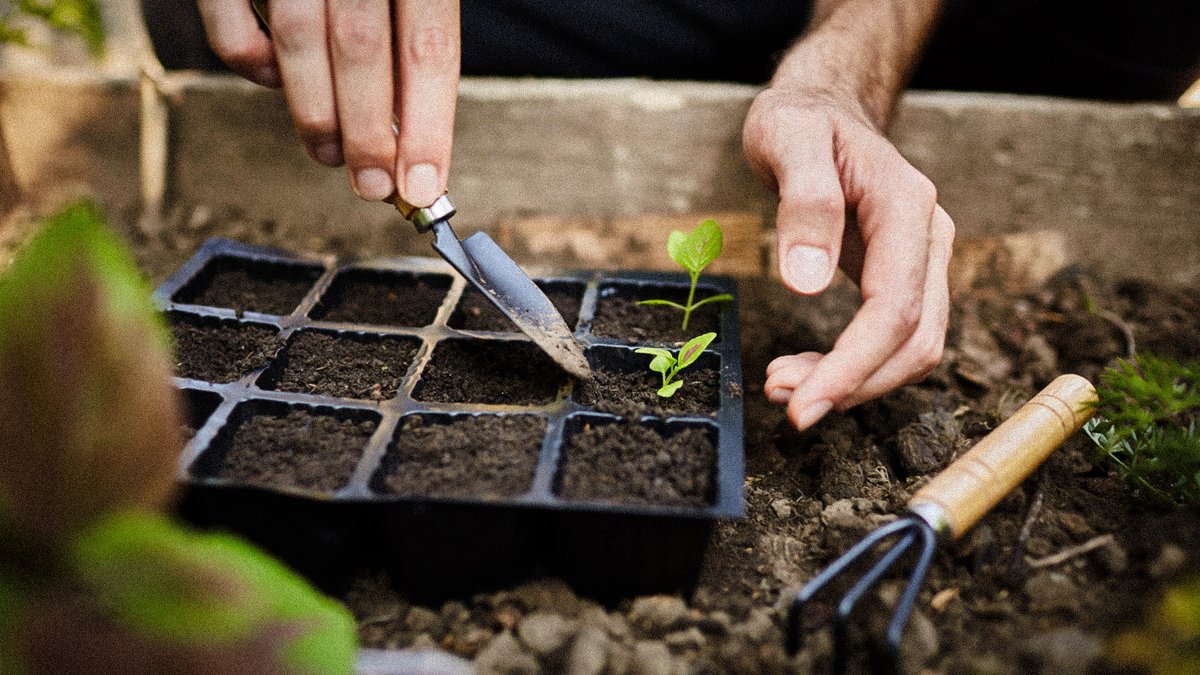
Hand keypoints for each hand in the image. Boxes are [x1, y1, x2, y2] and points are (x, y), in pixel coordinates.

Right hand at [197, 0, 459, 205]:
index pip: (429, 46)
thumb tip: (414, 123)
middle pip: (364, 53)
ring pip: (299, 44)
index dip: (429, 124)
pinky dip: (251, 65)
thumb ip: (411, 25)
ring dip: (316, 116)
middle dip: (371, 134)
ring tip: (331, 156)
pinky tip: (273, 83)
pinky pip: (230, 26)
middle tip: (376, 187)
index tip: (425, 184)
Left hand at [743, 86, 953, 429]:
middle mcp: (928, 238)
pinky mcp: (901, 276)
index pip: (894, 309)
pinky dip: (852, 365)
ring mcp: (921, 259)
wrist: (822, 107)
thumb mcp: (787, 140)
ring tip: (782, 385)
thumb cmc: (801, 120)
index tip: (802, 404)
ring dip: (852, 381)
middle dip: (851, 383)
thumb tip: (807, 284)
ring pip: (910, 347)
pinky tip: (804, 370)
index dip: (852, 367)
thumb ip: (803, 204)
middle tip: (785, 404)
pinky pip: (891, 337)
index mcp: (906, 207)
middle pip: (914, 340)